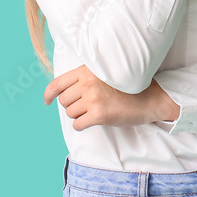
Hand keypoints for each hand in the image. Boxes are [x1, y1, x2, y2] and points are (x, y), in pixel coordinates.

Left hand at [44, 64, 174, 129]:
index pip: (58, 83)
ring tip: (95, 110)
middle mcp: (88, 83)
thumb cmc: (128, 87)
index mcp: (87, 71)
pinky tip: (94, 120)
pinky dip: (83, 125)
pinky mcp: (99, 114)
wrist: (150, 97)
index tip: (46, 101)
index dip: (48, 94)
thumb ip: (85, 78)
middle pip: (64, 101)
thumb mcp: (105, 74)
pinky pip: (78, 125)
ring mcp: (93, 99)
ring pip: (70, 113)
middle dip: (72, 105)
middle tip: (87, 106)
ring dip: (79, 115)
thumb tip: (62, 92)